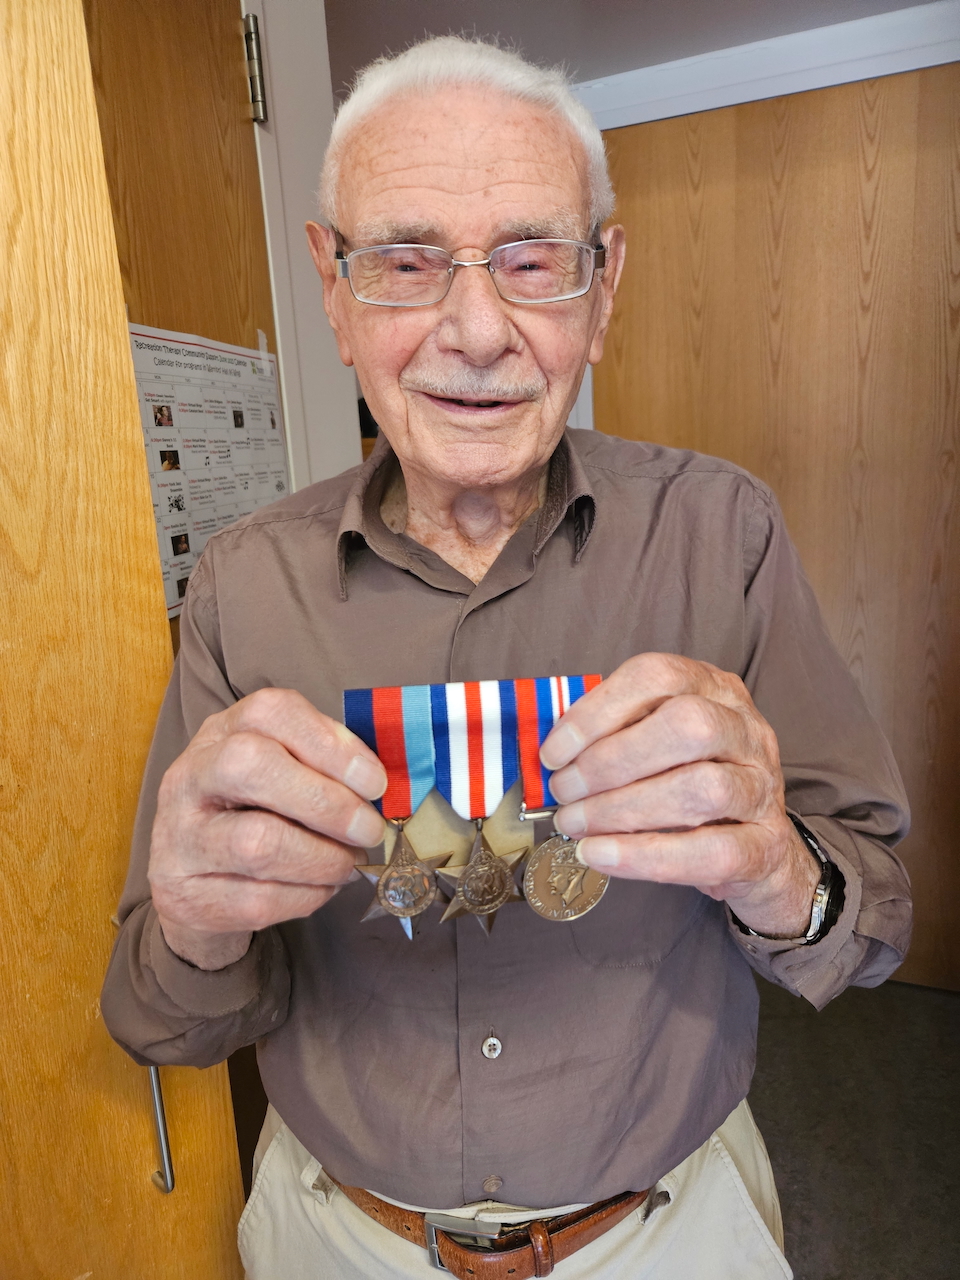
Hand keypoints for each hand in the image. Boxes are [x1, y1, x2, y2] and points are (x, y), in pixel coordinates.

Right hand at [149, 689, 386, 968]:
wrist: (196, 881)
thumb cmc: (255, 812)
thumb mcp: (283, 771)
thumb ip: (325, 764)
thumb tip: (380, 783)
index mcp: (221, 732)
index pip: (271, 712)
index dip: (330, 743)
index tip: (375, 781)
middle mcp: (189, 776)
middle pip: (251, 766)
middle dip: (326, 801)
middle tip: (369, 829)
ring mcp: (179, 838)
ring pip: (257, 843)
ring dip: (323, 858)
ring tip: (350, 862)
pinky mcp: (185, 895)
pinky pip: (258, 899)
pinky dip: (307, 896)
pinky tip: (323, 887)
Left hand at [541, 654, 819, 937]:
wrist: (761, 853)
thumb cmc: (690, 791)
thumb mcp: (657, 749)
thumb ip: (615, 738)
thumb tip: (551, 754)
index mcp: (714, 691)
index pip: (658, 677)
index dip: (597, 711)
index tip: (553, 751)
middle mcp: (747, 730)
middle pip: (688, 726)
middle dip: (611, 760)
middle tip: (565, 791)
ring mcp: (764, 787)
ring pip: (702, 789)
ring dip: (622, 809)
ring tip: (575, 826)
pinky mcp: (767, 846)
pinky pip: (713, 851)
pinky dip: (646, 856)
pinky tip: (601, 856)